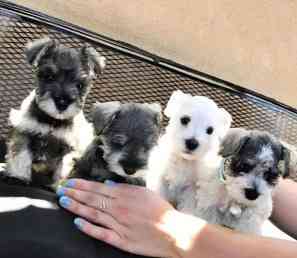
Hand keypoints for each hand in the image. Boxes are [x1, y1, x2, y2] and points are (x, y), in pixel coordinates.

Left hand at [57, 179, 193, 257]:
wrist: (173, 231)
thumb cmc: (161, 211)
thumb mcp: (145, 192)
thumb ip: (125, 188)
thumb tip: (109, 184)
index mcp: (125, 195)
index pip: (97, 188)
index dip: (81, 185)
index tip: (69, 182)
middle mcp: (119, 208)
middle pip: (92, 199)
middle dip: (75, 193)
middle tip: (60, 190)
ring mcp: (119, 224)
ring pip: (93, 214)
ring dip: (77, 207)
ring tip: (64, 202)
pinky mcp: (121, 240)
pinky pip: (101, 233)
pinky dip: (88, 228)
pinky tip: (77, 222)